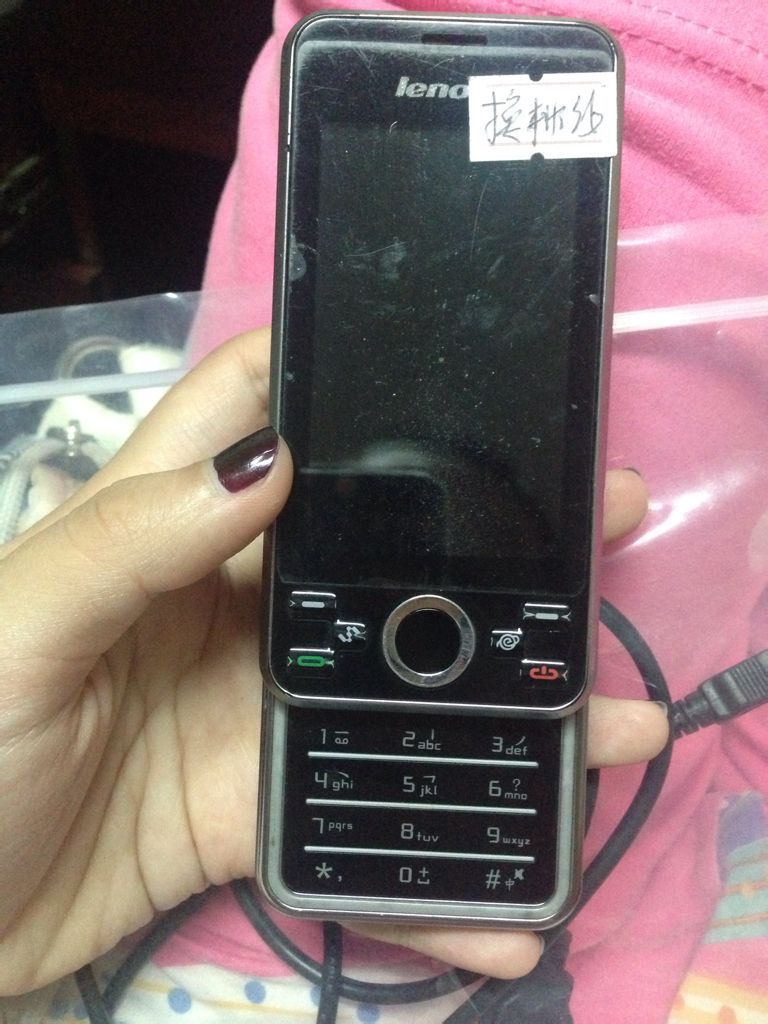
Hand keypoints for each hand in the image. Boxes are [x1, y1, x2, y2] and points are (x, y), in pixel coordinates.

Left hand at [0, 329, 667, 994]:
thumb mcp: (24, 627)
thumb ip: (132, 540)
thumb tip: (275, 464)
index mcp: (161, 526)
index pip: (249, 411)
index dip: (332, 370)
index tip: (443, 352)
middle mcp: (223, 598)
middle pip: (360, 543)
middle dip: (473, 526)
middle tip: (591, 516)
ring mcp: (252, 699)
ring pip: (392, 675)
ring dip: (495, 693)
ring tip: (607, 707)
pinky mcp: (260, 794)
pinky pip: (364, 807)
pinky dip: (434, 853)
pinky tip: (508, 882)